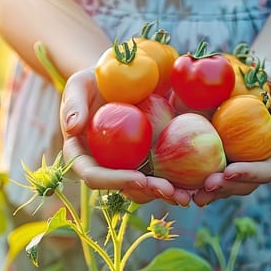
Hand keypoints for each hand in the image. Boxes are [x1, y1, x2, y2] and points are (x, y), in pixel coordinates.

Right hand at [59, 69, 192, 205]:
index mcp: (83, 155)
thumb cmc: (94, 79)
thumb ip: (74, 103)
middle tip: (171, 191)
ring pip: (146, 187)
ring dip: (166, 194)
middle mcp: (106, 166)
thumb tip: (72, 127)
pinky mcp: (151, 157)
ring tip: (187, 196)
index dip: (115, 181)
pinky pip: (165, 172)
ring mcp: (129, 164)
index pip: (93, 175)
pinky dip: (180, 180)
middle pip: (124, 188)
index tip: (139, 178)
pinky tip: (199, 184)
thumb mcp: (80, 84)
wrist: (121, 75)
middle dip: (147, 192)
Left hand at [191, 61, 270, 206]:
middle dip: (228, 186)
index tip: (230, 170)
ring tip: (195, 195)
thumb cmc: (270, 78)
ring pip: (231, 186)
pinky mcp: (224, 158)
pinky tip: (184, 190)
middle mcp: (262, 162)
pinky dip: (201, 185)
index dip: (252, 172)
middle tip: (208, 184)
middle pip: (249, 183)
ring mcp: (243, 162)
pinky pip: (214, 175)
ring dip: (214, 192)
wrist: (249, 76)